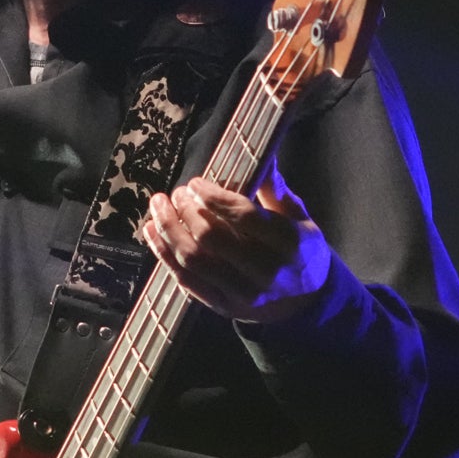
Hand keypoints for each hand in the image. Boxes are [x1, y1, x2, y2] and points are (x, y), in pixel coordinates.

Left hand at [141, 167, 330, 322]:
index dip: (214, 197)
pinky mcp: (223, 307)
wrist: (305, 302)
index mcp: (289, 243)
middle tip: (177, 193)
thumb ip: (273, 186)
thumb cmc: (299, 248)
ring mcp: (242, 294)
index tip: (195, 183)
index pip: (244, 216)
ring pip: (193, 260)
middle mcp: (265, 272)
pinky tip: (153, 232)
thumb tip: (258, 151)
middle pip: (212, 238)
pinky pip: (186, 281)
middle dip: (186, 211)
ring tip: (159, 208)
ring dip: (169, 230)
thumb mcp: (297, 215)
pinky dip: (164, 255)